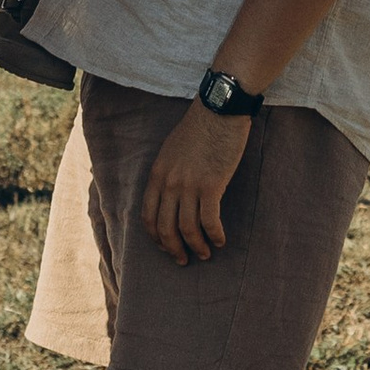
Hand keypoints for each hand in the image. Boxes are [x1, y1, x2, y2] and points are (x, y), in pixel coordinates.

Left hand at [142, 99, 250, 262]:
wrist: (219, 109)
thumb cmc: (200, 127)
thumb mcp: (172, 150)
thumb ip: (168, 173)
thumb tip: (173, 197)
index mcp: (157, 175)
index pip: (148, 216)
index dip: (156, 237)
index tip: (166, 247)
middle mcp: (169, 183)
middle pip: (165, 228)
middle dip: (174, 249)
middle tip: (183, 260)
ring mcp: (189, 185)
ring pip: (187, 229)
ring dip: (197, 246)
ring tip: (205, 254)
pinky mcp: (211, 185)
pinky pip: (209, 221)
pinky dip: (215, 235)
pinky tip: (220, 240)